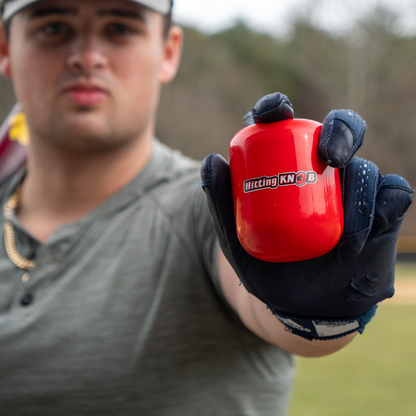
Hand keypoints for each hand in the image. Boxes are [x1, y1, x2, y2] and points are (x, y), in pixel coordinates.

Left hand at [201, 93, 413, 340]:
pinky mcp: (381, 214)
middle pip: (340, 132)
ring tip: (345, 241)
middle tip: (330, 156)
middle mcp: (326, 173)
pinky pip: (394, 195)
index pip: (286, 128)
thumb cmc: (268, 268)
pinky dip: (383, 208)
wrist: (300, 307)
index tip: (272, 112)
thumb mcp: (237, 241)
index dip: (279, 108)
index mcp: (292, 170)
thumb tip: (212, 160)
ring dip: (360, 194)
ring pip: (367, 170)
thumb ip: (223, 205)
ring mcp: (355, 193)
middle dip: (340, 132)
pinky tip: (363, 239)